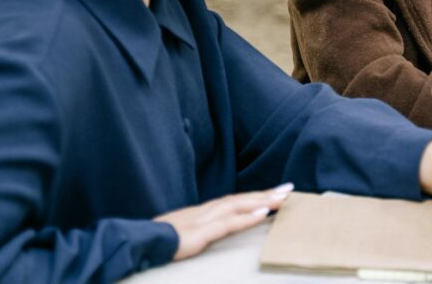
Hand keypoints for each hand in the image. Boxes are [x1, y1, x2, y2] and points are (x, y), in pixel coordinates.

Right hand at [154, 183, 293, 259]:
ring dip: (262, 200)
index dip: (255, 196)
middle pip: (242, 198)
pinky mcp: (201, 232)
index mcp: (204, 212)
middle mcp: (207, 210)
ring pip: (239, 206)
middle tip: (290, 189)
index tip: (276, 193)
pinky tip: (263, 214)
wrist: (141, 241)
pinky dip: (247, 217)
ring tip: (282, 199)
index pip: (235, 200)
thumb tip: (211, 231)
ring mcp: (204, 219)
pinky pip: (228, 223)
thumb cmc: (160, 240)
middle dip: (267, 193)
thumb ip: (200, 230)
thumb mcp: (184, 233)